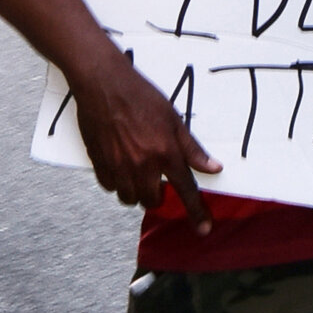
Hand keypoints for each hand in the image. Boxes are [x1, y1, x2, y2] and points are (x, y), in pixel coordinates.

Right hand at [70, 53, 222, 228]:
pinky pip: (110, 187)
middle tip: (156, 177)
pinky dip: (116, 182)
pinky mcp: (99, 163)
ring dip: (135, 191)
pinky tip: (119, 164)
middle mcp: (143, 164)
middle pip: (152, 200)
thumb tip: (213, 168)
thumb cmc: (139, 96)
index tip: (203, 229)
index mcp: (165, 152)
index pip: (186, 191)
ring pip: (129, 198)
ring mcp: (119, 166)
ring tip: (136, 170)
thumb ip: (192, 148)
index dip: (197, 213)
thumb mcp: (173, 119)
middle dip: (157, 194)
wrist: (102, 83)